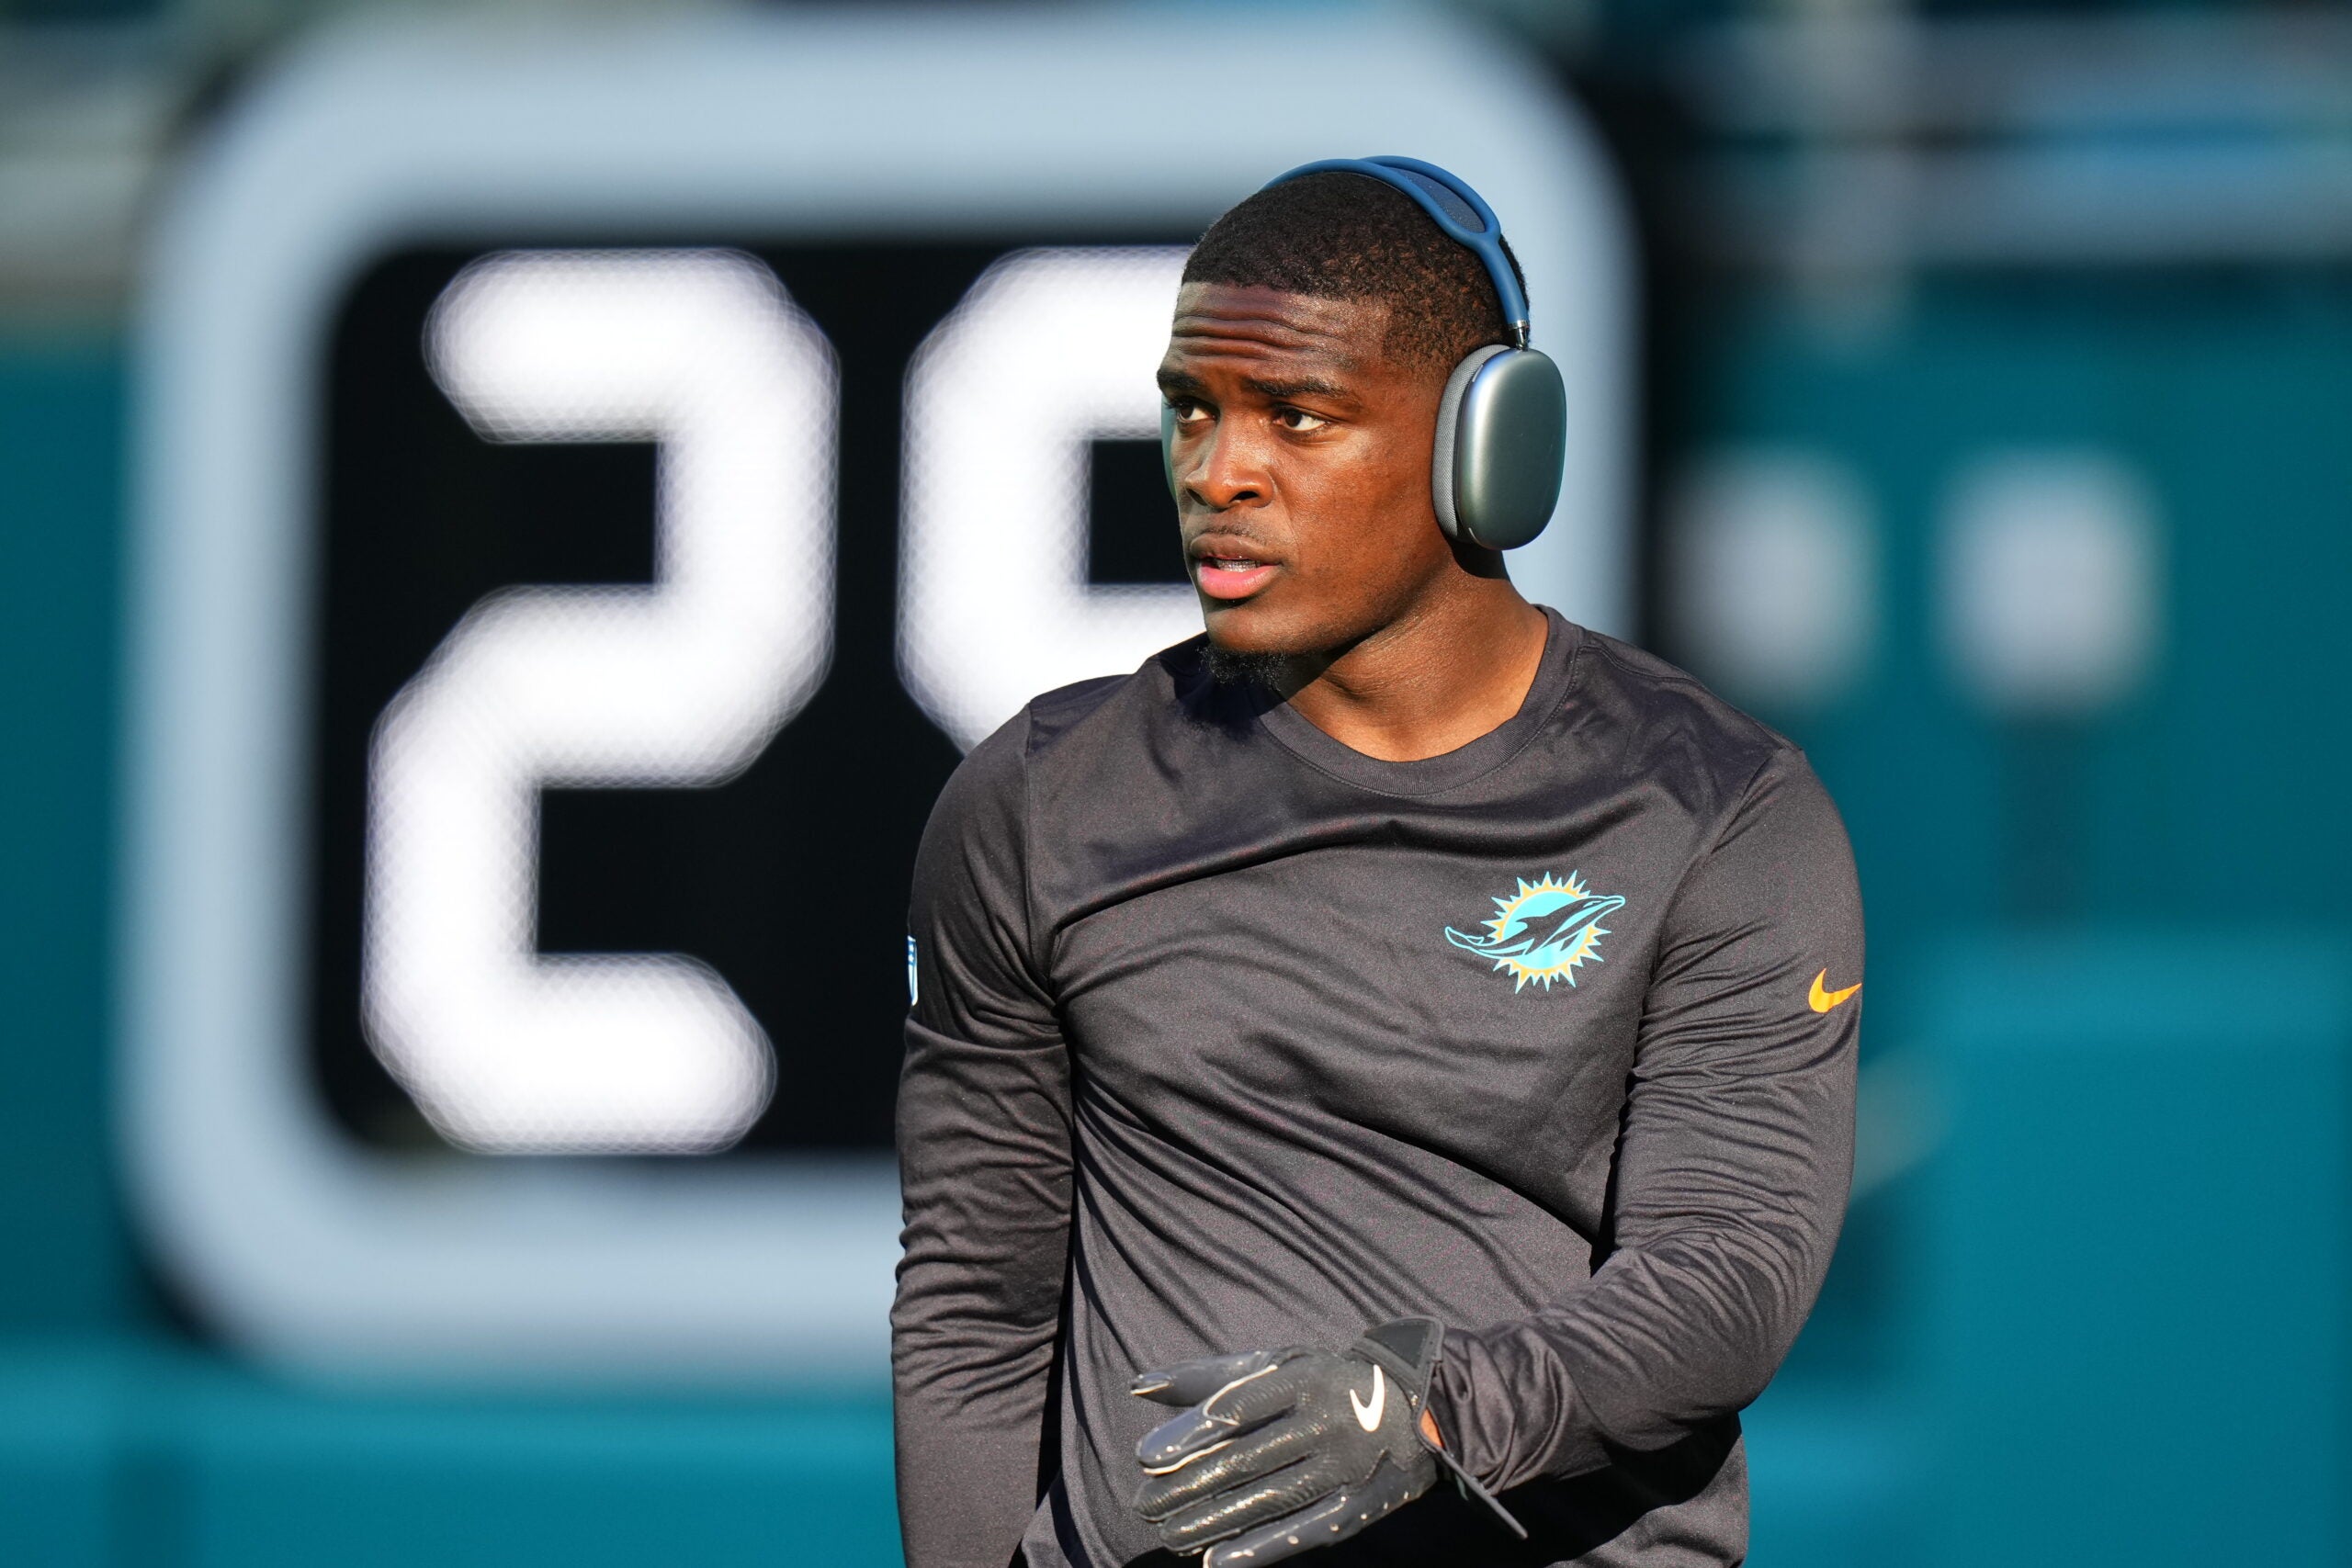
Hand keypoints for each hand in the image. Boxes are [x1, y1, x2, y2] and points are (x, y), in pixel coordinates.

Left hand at [1128, 1317, 1518, 1564]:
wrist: (1420, 1407)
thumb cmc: (1327, 1382)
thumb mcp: (1278, 1365)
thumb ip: (1209, 1377)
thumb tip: (1139, 1387)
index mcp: (1306, 1378)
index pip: (1240, 1405)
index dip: (1192, 1432)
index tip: (1147, 1457)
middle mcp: (1327, 1421)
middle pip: (1246, 1458)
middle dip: (1188, 1485)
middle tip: (1142, 1504)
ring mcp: (1345, 1467)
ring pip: (1268, 1499)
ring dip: (1211, 1521)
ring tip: (1167, 1534)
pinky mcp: (1357, 1505)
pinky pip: (1303, 1531)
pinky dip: (1260, 1548)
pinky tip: (1217, 1560)